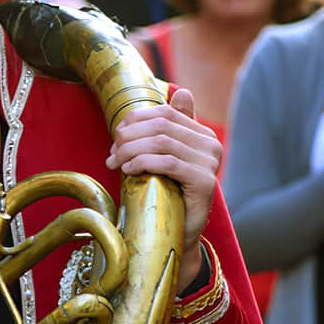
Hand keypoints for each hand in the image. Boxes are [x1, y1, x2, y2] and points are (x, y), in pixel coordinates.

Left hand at [107, 86, 222, 283]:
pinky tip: (129, 170)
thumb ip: (170, 128)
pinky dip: (143, 163)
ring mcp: (211, 163)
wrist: (179, 233)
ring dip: (131, 150)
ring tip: (116, 163)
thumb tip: (180, 91)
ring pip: (162, 143)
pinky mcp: (205, 182)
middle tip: (111, 153)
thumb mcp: (165, 157)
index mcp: (203, 135)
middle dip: (129, 137)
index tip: (116, 137)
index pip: (165, 113)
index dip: (135, 120)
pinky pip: (168, 163)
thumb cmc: (168, 194)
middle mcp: (212, 145)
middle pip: (161, 127)